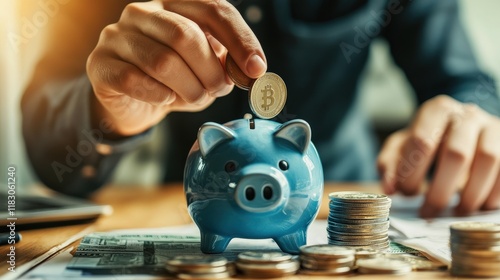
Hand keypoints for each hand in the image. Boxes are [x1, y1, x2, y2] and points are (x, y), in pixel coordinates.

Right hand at [86, 1, 266, 135]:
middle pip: (185, 35)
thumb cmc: (175, 82)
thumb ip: (226, 64)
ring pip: (162, 61)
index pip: (213, 9)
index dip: (240, 40)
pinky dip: (160, 96)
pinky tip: (165, 100)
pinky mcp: (100, 63)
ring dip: (188, 88)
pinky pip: (135, 80)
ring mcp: (117, 35)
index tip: (256, 69)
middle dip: (211, 71)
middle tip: (218, 90)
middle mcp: (143, 12)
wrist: (133, 103)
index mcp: (175, 4)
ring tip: (193, 97)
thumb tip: (250, 70)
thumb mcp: (206, 70)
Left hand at [377, 95, 499, 216]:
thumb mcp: (402, 146)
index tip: (407, 194)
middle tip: (429, 212)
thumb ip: (389, 164)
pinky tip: (481, 206)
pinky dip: (495, 193)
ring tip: (457, 212)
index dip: (413, 172)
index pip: (422, 142)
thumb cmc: (427, 139)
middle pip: (456, 153)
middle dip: (440, 190)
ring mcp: (493, 126)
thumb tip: (389, 188)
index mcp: (436, 110)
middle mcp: (467, 114)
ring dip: (472, 193)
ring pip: (488, 160)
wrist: (461, 126)